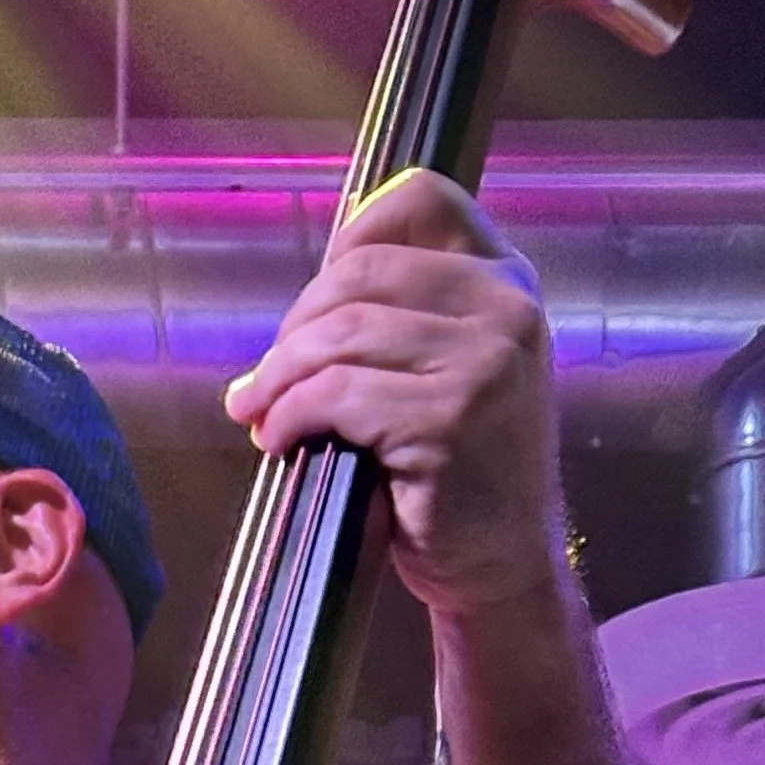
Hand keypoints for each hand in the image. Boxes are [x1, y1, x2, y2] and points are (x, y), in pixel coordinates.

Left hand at [223, 167, 564, 621]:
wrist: (504, 564)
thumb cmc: (463, 472)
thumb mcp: (454, 371)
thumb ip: (405, 319)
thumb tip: (305, 303)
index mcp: (506, 281)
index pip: (424, 200)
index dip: (354, 233)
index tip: (315, 297)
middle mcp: (506, 309)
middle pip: (361, 272)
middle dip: (295, 326)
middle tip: (267, 377)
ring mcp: (483, 364)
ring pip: (340, 335)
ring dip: (279, 377)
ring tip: (259, 412)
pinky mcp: (448, 420)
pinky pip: (337, 395)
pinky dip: (291, 416)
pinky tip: (280, 440)